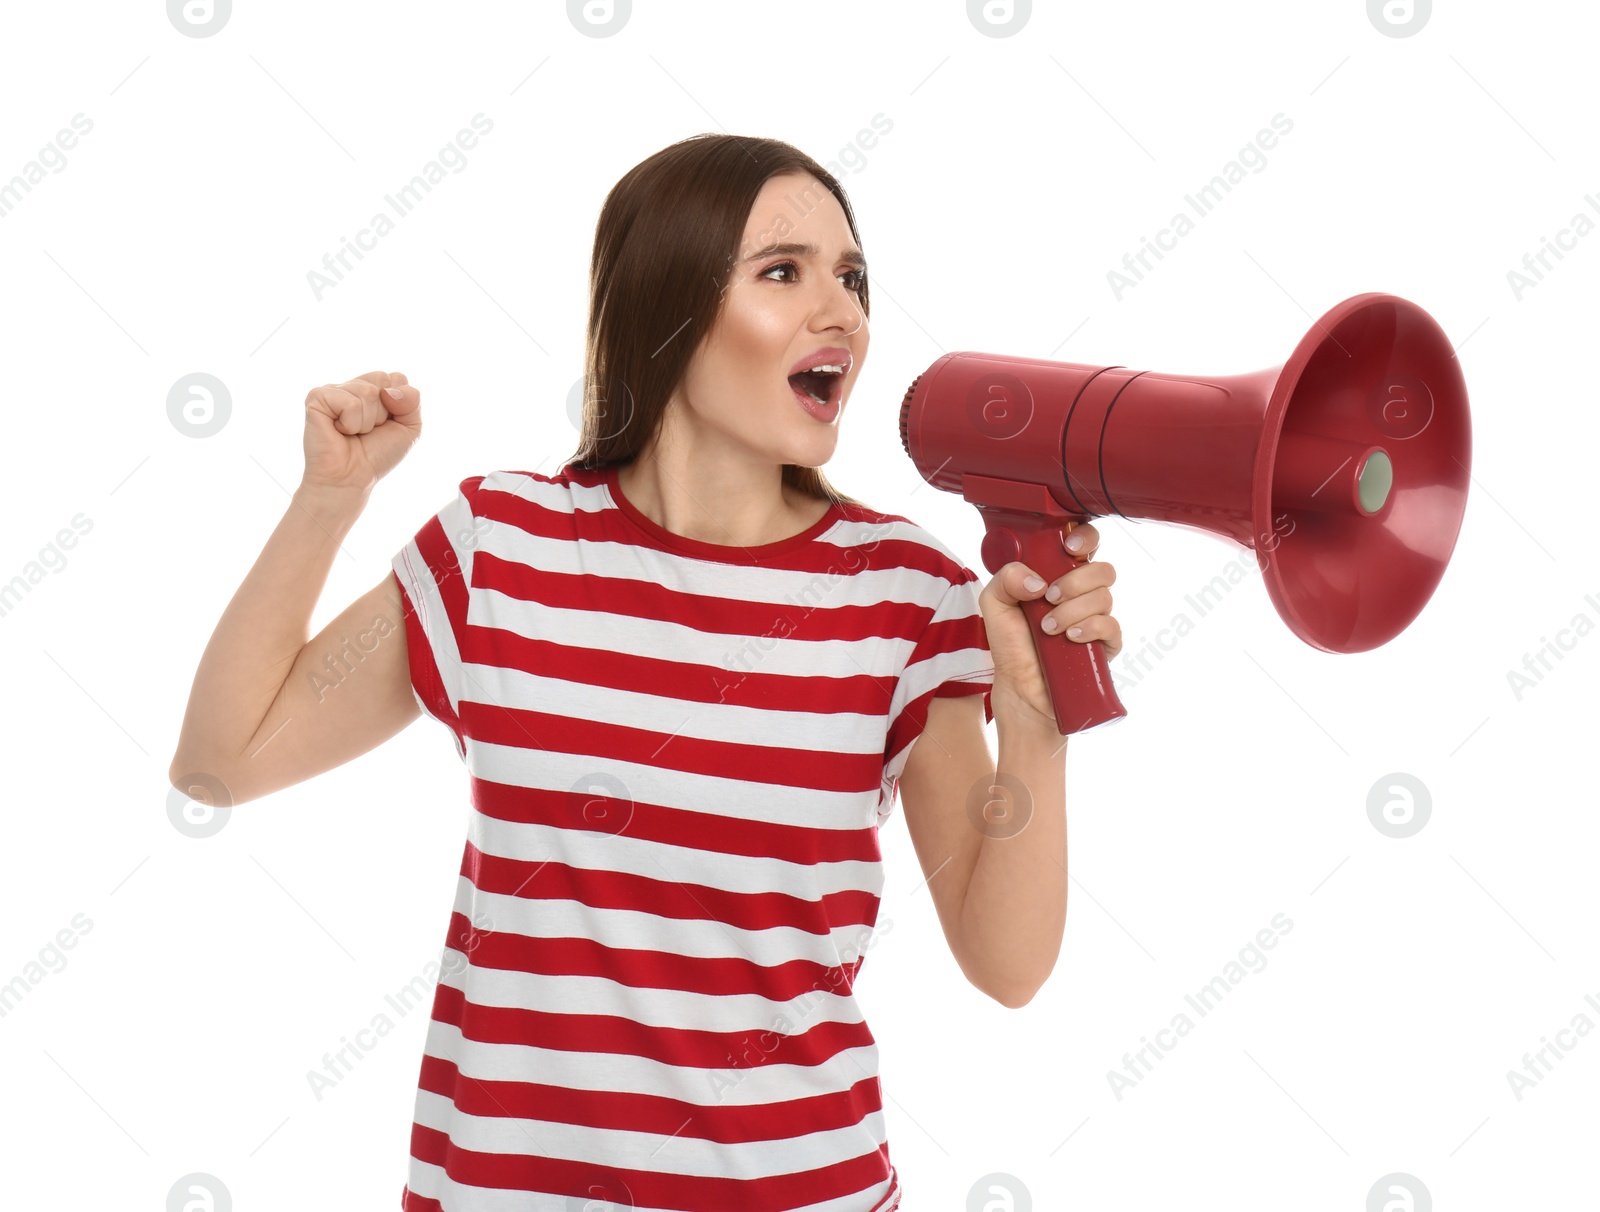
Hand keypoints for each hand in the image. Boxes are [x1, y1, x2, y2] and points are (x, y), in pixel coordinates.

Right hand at [300, 370, 421, 495]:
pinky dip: (351, 423)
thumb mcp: (409, 428)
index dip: (400, 405)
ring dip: (367, 422)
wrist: (351, 478)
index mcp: (372, 388)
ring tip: (353, 433)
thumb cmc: (377, 454)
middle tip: (367, 430)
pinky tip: (339, 431)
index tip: (385, 424)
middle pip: (382, 380)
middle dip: (383, 412)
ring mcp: (332, 390)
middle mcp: (351, 385)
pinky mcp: (317, 398)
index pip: (397, 378)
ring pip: (367, 393)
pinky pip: (349, 403)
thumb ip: (413, 401)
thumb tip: (391, 389)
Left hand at [977, 521, 1120, 729]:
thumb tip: (1037, 580)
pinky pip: (1112, 626)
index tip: (1068, 546)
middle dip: (1075, 580)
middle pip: (1103, 568)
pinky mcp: (1107, 644)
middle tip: (1049, 597)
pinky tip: (1069, 638)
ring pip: (1104, 597)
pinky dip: (1089, 628)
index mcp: (1060, 575)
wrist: (1020, 686)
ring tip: (1047, 628)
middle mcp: (1084, 593)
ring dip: (1072, 610)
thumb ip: (1006, 578)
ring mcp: (1098, 617)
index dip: (1085, 536)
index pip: (1087, 543)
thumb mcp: (995, 604)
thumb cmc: (1012, 644)